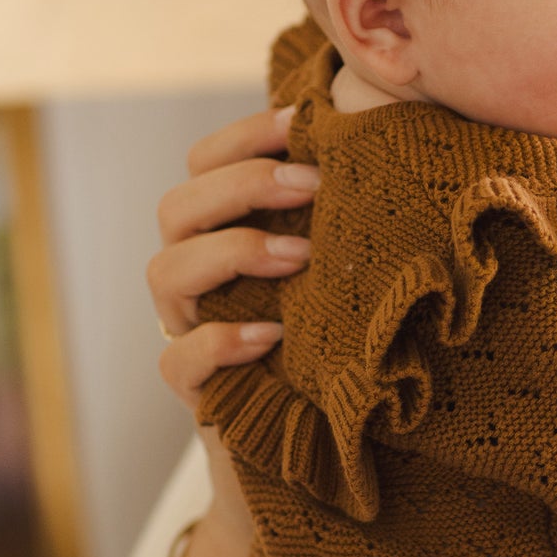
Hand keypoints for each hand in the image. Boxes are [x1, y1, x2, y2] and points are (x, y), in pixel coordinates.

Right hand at [150, 106, 318, 406]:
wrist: (320, 435)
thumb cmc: (333, 332)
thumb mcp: (338, 263)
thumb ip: (339, 210)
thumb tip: (390, 142)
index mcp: (221, 231)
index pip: (204, 162)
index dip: (245, 136)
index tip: (305, 122)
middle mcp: (194, 274)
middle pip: (177, 207)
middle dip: (244, 185)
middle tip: (313, 184)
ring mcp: (187, 330)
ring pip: (165, 272)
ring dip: (235, 251)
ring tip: (302, 257)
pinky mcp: (196, 389)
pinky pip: (178, 360)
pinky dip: (221, 341)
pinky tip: (274, 334)